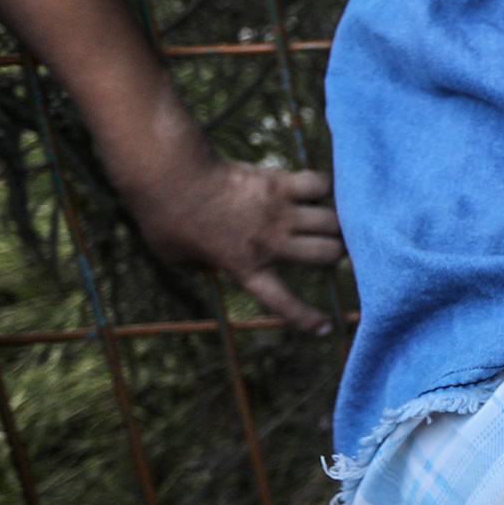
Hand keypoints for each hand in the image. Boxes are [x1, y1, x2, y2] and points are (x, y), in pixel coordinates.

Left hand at [120, 155, 341, 332]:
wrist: (171, 177)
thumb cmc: (165, 217)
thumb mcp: (175, 257)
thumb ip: (200, 264)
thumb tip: (207, 260)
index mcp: (245, 268)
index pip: (284, 302)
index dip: (308, 318)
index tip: (326, 327)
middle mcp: (271, 243)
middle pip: (330, 252)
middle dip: (337, 252)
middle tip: (331, 247)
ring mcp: (279, 212)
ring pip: (333, 220)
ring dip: (338, 220)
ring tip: (334, 217)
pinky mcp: (280, 183)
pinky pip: (321, 184)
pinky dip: (327, 186)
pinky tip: (324, 187)